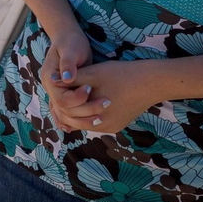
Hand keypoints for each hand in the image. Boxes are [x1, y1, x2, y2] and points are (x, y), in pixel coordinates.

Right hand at [37, 26, 94, 130]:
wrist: (69, 38)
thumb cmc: (71, 42)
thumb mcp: (71, 49)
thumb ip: (68, 64)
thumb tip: (68, 79)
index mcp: (49, 78)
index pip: (61, 99)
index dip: (77, 98)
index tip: (91, 88)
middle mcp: (51, 89)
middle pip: (64, 110)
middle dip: (85, 111)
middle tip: (105, 104)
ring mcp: (57, 93)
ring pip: (66, 115)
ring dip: (83, 120)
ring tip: (101, 119)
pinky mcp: (66, 94)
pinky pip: (68, 113)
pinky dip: (77, 120)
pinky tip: (89, 124)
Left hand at [51, 59, 165, 134]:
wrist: (151, 82)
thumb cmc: (121, 75)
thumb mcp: (93, 74)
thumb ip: (71, 79)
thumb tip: (51, 80)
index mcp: (95, 116)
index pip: (67, 114)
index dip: (59, 101)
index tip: (58, 88)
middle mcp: (103, 127)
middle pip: (76, 120)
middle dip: (67, 107)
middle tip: (62, 92)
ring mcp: (112, 127)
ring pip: (87, 121)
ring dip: (79, 110)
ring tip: (72, 94)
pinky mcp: (119, 124)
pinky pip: (98, 120)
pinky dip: (90, 112)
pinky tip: (88, 99)